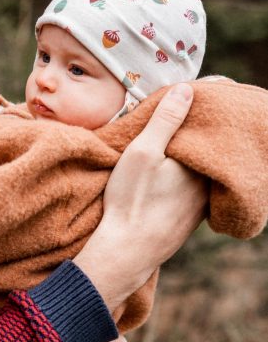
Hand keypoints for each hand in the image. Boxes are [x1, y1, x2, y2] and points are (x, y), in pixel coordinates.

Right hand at [75, 84, 206, 309]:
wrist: (126, 253)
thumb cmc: (132, 200)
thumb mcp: (142, 152)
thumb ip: (165, 120)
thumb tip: (188, 89)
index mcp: (201, 165)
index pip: (214, 130)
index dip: (209, 110)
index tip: (209, 92)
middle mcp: (209, 185)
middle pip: (211, 151)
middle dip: (204, 134)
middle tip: (193, 113)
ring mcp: (201, 205)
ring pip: (204, 173)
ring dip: (197, 159)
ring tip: (185, 140)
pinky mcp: (189, 220)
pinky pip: (196, 191)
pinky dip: (190, 179)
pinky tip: (176, 176)